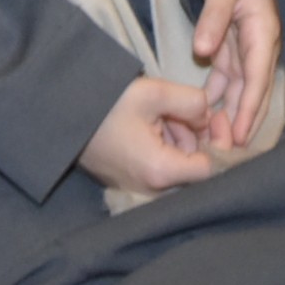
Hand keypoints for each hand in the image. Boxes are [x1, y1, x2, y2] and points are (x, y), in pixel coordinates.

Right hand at [78, 72, 217, 196]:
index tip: (215, 115)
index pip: (213, 168)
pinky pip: (163, 171)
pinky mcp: (132, 186)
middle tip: (185, 108)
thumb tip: (208, 115)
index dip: (221, 141)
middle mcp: (153, 191)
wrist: (63, 117)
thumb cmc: (106, 105)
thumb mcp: (154, 93)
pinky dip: (167, 148)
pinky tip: (154, 125)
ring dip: (182, 139)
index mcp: (161, 171)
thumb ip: (193, 102)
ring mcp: (140, 191)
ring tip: (163, 113)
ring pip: (180, 168)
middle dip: (199, 136)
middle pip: (197, 169)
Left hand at [190, 0, 281, 154]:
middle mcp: (260, 49)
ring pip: (241, 93)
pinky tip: (204, 119)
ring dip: (231, 116)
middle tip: (232, 156)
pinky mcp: (233, 52)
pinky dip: (218, 100)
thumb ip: (213, 17)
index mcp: (264, 35)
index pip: (258, 80)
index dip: (249, 110)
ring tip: (217, 145)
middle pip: (255, 94)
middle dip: (245, 124)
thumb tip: (202, 50)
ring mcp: (247, 52)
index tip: (241, 137)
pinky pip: (227, 82)